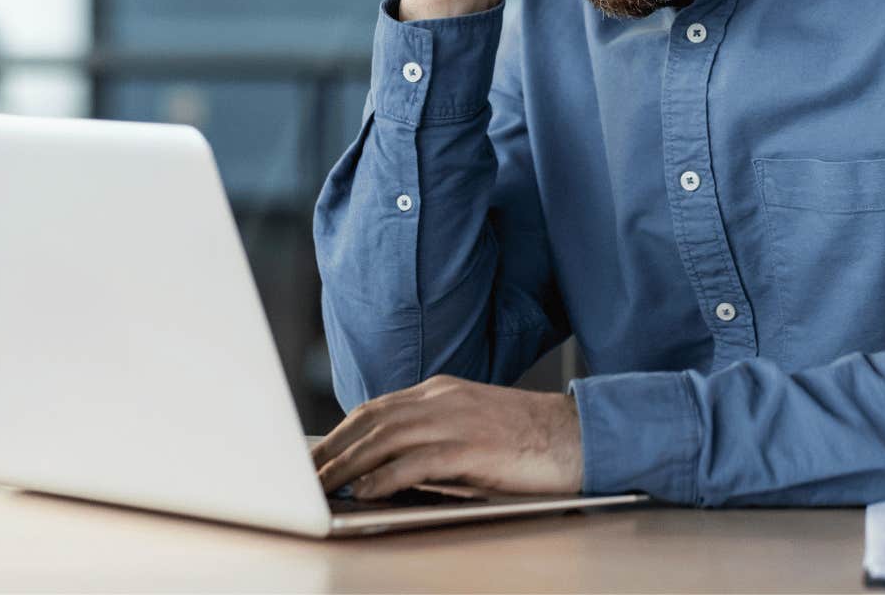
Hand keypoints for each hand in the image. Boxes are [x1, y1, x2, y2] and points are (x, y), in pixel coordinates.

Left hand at [312, 376, 582, 498]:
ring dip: (347, 465)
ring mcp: (457, 421)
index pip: (375, 408)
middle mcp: (442, 399)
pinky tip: (366, 492)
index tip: (314, 456)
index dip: (339, 433)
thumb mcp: (472, 425)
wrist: (580, 434)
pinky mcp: (472, 447)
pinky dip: (385, 477)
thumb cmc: (528, 440)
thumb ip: (432, 437)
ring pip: (384, 438)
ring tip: (322, 488)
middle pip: (370, 420)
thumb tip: (385, 469)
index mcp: (441, 391)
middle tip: (304, 475)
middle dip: (331, 449)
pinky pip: (417, 461)